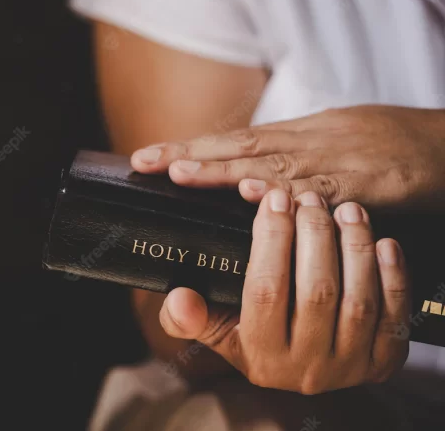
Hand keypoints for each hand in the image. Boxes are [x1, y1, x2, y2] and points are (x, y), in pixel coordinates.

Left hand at [131, 105, 444, 208]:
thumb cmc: (389, 141)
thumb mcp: (332, 140)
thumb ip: (290, 154)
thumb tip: (248, 172)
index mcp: (299, 134)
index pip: (233, 138)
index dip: (189, 147)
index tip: (147, 156)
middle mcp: (309, 143)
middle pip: (239, 146)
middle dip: (190, 155)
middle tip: (146, 162)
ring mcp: (335, 162)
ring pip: (270, 165)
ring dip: (223, 169)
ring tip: (182, 174)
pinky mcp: (364, 185)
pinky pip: (320, 192)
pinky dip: (286, 193)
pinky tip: (256, 196)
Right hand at [158, 190, 409, 393]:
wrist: (305, 374)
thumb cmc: (254, 339)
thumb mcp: (216, 331)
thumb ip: (189, 316)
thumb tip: (176, 298)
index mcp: (261, 356)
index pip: (266, 291)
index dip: (271, 240)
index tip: (274, 199)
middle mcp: (307, 368)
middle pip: (317, 292)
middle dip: (316, 235)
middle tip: (310, 198)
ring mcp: (350, 367)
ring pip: (359, 300)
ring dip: (355, 247)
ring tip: (345, 209)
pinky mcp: (384, 362)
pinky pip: (395, 316)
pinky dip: (393, 275)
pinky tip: (382, 241)